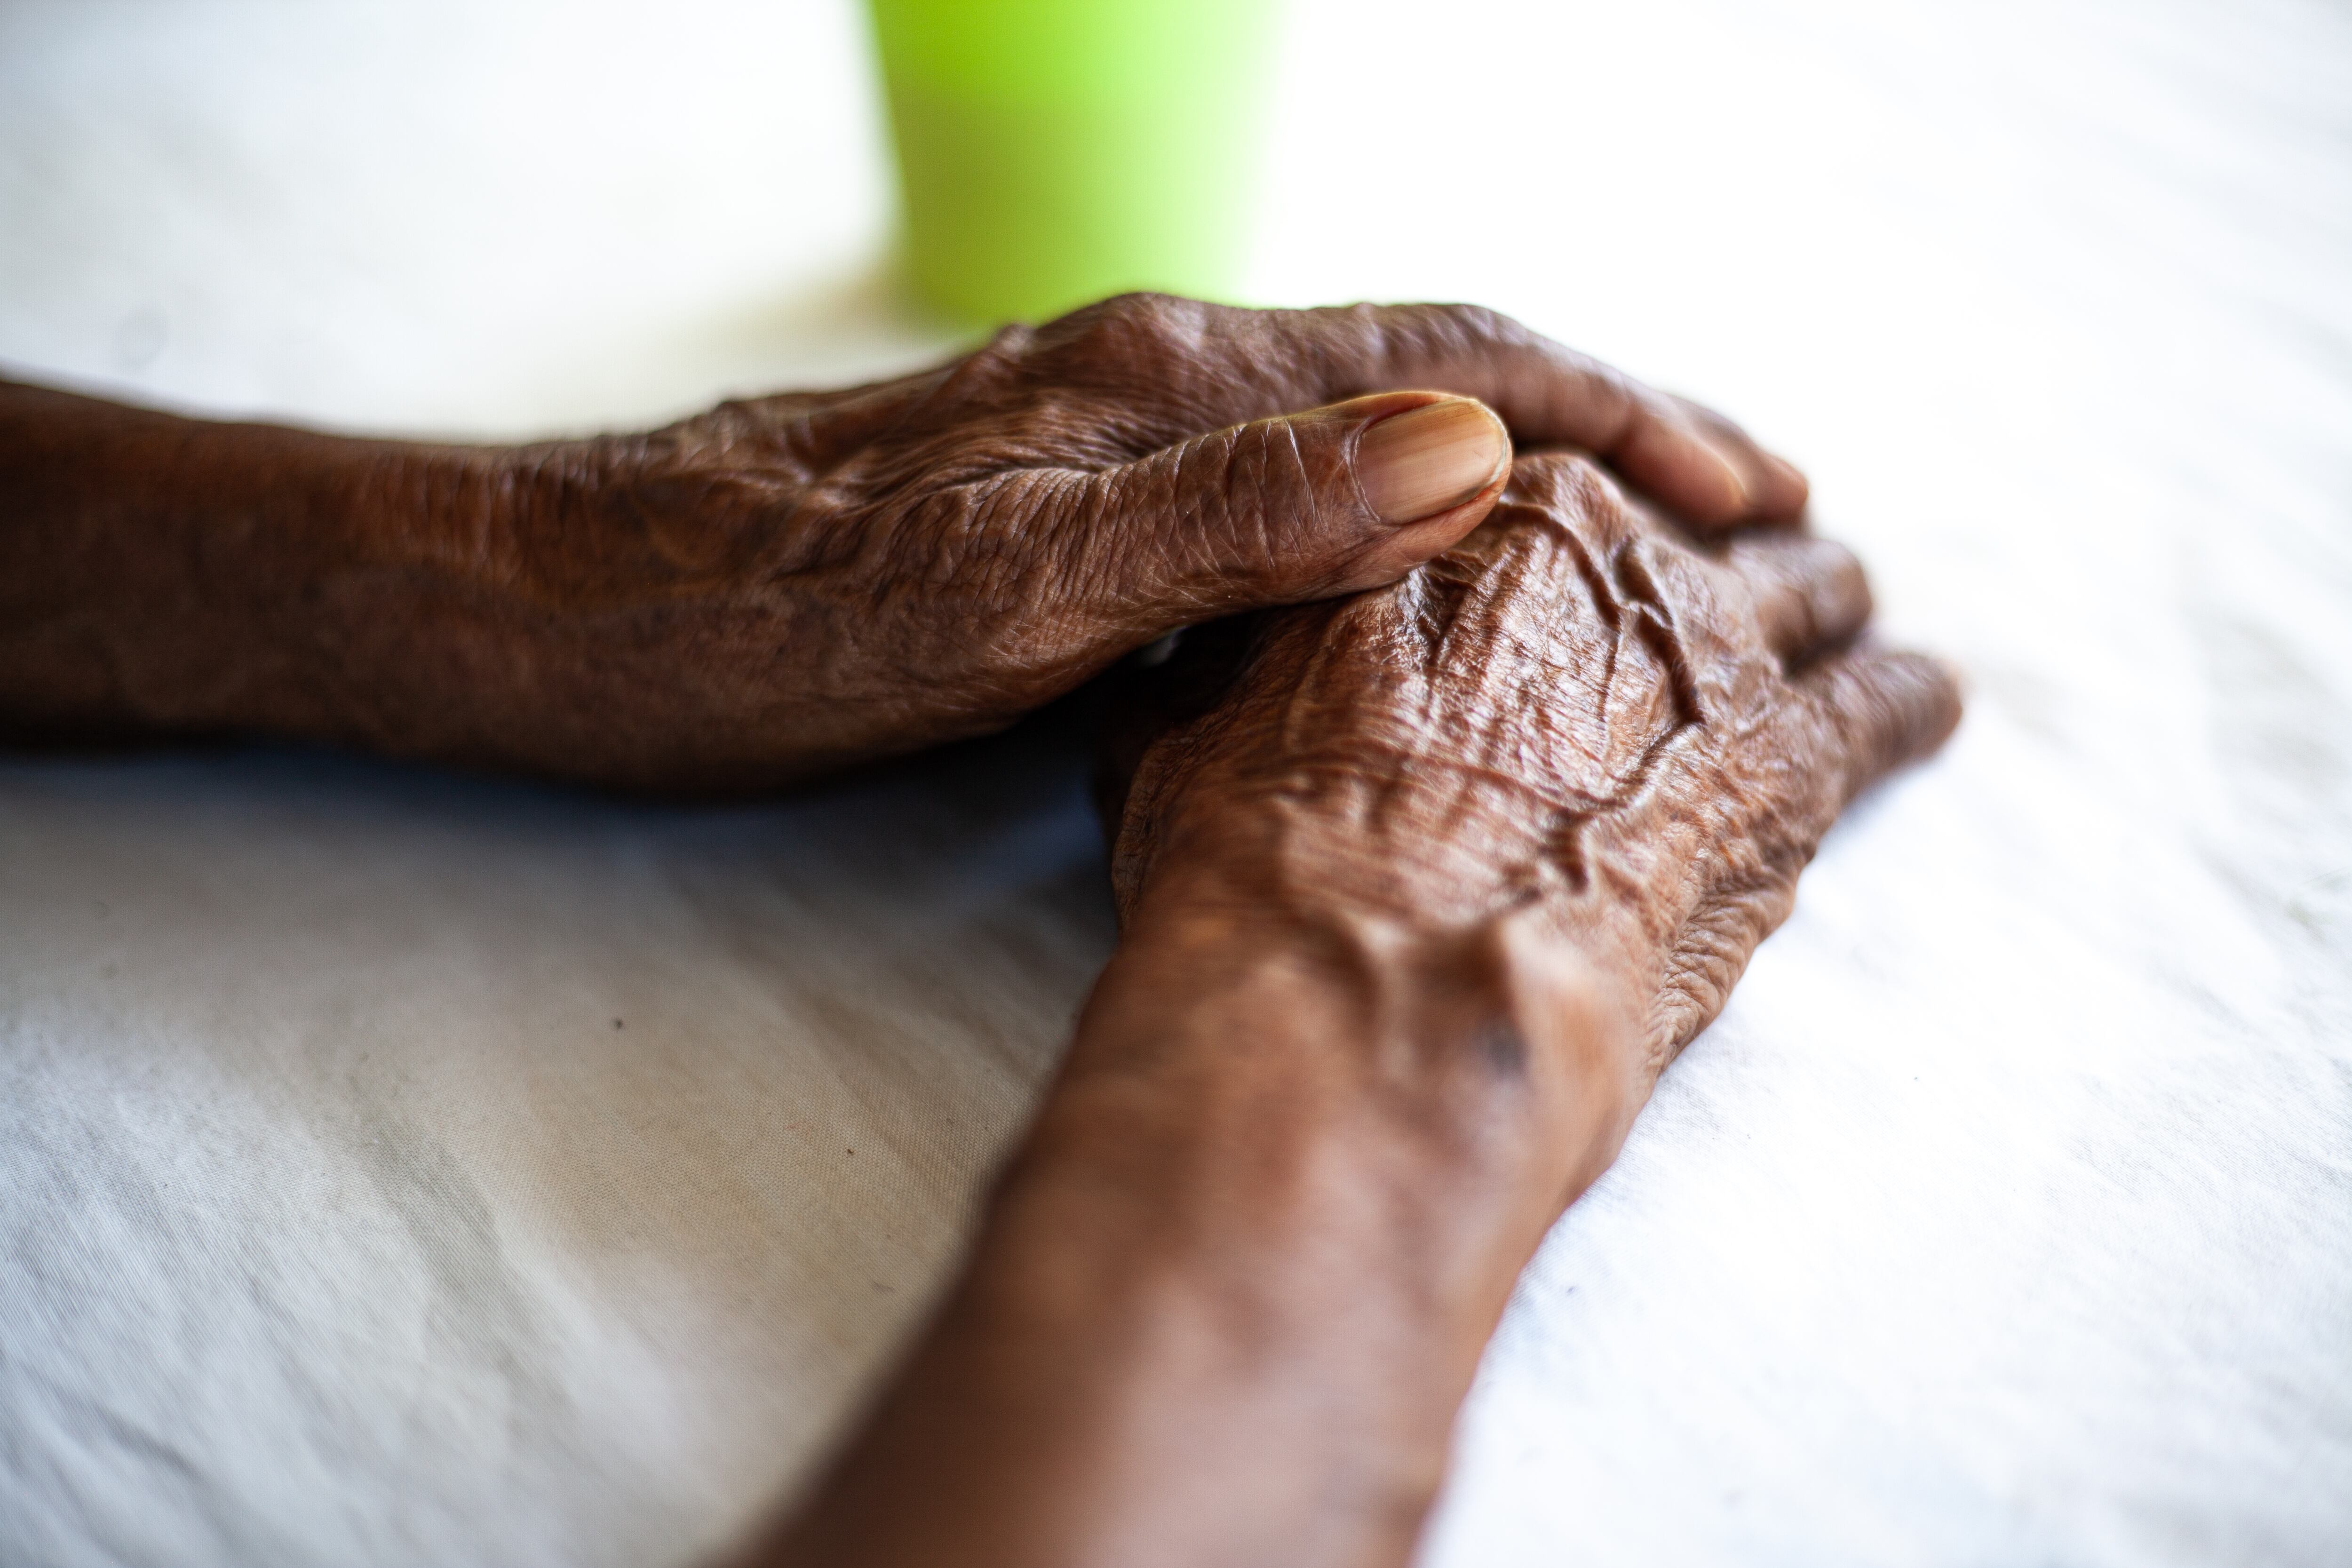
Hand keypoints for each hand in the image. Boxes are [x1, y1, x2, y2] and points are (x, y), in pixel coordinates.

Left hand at [495, 295, 1809, 785]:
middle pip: (1439, 383)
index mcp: (1171, 383)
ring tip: (1637, 553)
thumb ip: (1227, 514)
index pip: (1459, 369)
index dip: (1628, 421)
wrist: (560, 612)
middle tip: (1751, 513)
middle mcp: (1158, 387)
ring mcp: (1111, 444)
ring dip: (1520, 485)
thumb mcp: (995, 583)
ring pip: (1370, 441)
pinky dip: (1400, 537)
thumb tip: (1473, 449)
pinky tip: (1423, 598)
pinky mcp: (1064, 512)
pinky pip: (1286, 503)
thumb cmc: (752, 616)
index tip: (1763, 489)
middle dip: (1611, 437)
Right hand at [752, 461, 1956, 1567]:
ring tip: (1833, 630)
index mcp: (1461, 505)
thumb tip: (1179, 671)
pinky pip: (1899, 698)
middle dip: (1714, 545)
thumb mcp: (1185, 735)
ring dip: (1819, 605)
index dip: (1583, 500)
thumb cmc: (1260, 863)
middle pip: (1696, 513)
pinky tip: (1916, 708)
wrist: (1375, 986)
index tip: (1598, 522)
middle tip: (1725, 576)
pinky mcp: (1800, 763)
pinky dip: (1907, 700)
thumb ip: (1218, 673)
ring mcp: (1717, 643)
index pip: (1551, 464)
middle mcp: (1605, 543)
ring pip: (1815, 579)